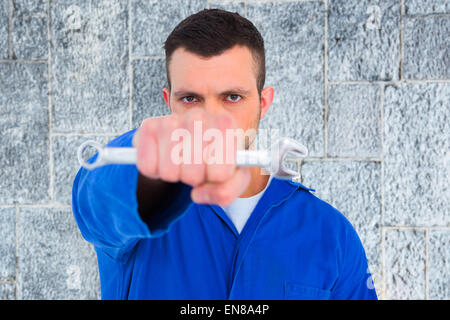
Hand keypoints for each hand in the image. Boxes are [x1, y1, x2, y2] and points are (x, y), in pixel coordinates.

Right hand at [132, 108, 250, 205]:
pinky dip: (154, 171)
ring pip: (169, 172)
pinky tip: (163, 159)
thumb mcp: (232, 178)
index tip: (216, 168)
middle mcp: (199, 116)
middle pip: (193, 174)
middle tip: (196, 166)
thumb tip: (197, 194)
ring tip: (181, 162)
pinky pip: (147, 166)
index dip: (216, 179)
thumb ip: (225, 192)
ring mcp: (172, 119)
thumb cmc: (216, 160)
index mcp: (225, 125)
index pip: (220, 173)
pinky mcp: (149, 126)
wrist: (191, 142)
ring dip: (174, 175)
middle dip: (194, 178)